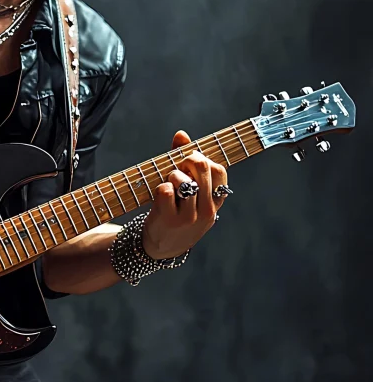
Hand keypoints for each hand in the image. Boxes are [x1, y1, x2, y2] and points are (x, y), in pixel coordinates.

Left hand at [142, 130, 228, 260]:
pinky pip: (166, 190)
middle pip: (202, 168)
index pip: (219, 170)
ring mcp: (189, 216)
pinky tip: (161, 195)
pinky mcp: (170, 220)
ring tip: (169, 183)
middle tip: (177, 167)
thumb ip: (185, 162)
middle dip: (186, 160)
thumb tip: (181, 134)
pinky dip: (161, 187)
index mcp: (215, 202)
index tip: (189, 164)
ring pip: (183, 179)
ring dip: (172, 175)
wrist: (162, 247)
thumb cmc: (176, 213)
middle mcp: (207, 210)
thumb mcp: (188, 193)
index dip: (203, 159)